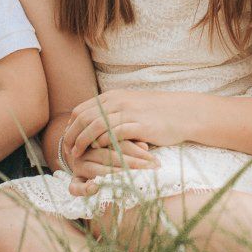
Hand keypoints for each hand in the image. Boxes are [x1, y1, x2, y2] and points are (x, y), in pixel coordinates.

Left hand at [63, 90, 190, 166]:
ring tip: (76, 155)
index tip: (67, 141)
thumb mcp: (131, 106)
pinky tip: (97, 152)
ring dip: (82, 141)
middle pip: (84, 118)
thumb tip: (93, 126)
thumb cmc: (157, 113)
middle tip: (67, 151)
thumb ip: (113, 113)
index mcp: (113, 97)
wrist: (184, 113)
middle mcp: (118, 101)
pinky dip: (102, 143)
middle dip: (71, 136)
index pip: (81, 110)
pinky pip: (114, 133)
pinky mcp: (139, 125)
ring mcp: (128, 112)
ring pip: (95, 125)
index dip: (70, 127)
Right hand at [66, 138, 155, 194]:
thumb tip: (146, 145)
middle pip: (109, 156)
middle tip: (150, 172)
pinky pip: (75, 187)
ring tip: (131, 180)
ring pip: (95, 170)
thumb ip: (133, 143)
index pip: (120, 143)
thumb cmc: (112, 151)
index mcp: (99, 138)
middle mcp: (88, 150)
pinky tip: (95, 188)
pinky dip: (83, 189)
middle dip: (132, 164)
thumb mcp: (123, 145)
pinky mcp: (74, 180)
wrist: (87, 156)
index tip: (155, 162)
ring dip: (114, 176)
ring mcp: (79, 166)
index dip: (139, 153)